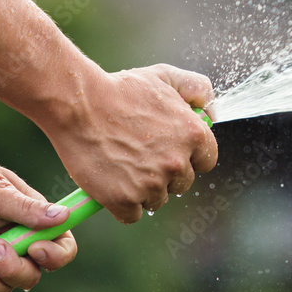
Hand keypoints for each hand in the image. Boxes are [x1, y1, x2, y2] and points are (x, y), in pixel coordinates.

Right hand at [43, 63, 218, 224]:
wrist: (79, 103)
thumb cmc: (120, 89)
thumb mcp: (165, 77)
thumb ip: (197, 89)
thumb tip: (212, 112)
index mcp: (193, 134)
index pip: (206, 160)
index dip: (188, 155)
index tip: (170, 150)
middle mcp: (177, 162)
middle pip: (181, 183)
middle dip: (164, 172)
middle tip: (140, 153)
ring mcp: (151, 183)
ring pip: (157, 200)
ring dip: (143, 188)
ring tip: (123, 163)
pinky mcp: (124, 199)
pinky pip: (132, 214)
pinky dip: (122, 203)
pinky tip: (112, 181)